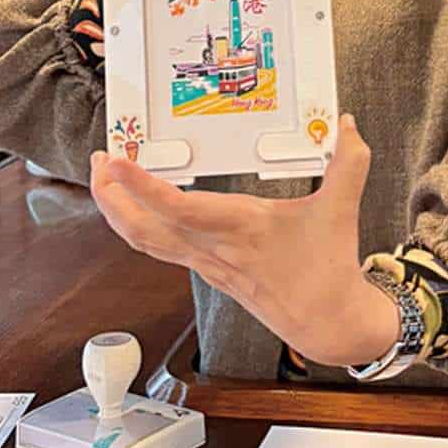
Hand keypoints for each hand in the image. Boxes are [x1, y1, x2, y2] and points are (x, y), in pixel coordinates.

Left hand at [89, 115, 399, 366]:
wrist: (328, 324)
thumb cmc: (329, 268)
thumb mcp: (342, 210)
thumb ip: (349, 163)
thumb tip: (349, 123)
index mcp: (242, 229)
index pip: (178, 209)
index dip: (141, 187)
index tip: (116, 161)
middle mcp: (214, 248)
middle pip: (142, 229)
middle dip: (110, 197)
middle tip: (98, 162)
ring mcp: (207, 263)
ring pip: (145, 242)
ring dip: (118, 212)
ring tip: (106, 178)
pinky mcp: (208, 271)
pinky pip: (160, 248)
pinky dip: (140, 224)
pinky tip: (138, 205)